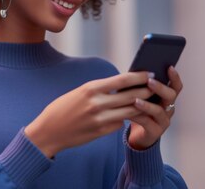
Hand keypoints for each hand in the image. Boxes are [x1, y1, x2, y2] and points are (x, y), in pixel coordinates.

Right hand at [25, 72, 154, 157]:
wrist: (48, 131)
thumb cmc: (62, 108)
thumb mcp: (78, 93)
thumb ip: (99, 90)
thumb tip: (120, 86)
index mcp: (90, 88)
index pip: (122, 79)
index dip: (139, 76)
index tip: (149, 73)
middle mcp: (97, 103)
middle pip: (131, 96)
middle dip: (146, 91)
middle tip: (157, 87)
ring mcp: (100, 119)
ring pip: (130, 111)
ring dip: (142, 106)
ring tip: (150, 101)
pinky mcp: (101, 132)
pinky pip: (120, 123)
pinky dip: (125, 118)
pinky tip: (130, 115)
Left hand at [128, 66, 182, 149]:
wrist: (138, 136)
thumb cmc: (139, 112)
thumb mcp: (141, 97)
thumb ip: (141, 87)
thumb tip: (132, 72)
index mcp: (167, 98)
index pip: (176, 86)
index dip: (174, 77)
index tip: (169, 67)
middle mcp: (168, 109)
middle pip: (170, 96)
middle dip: (160, 88)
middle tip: (150, 81)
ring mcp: (163, 121)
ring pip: (159, 111)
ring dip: (147, 104)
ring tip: (136, 100)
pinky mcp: (155, 132)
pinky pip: (147, 123)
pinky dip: (137, 117)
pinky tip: (128, 113)